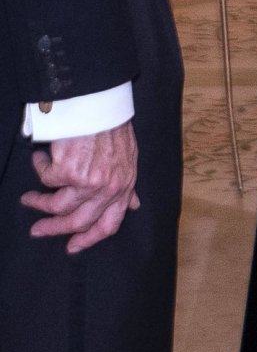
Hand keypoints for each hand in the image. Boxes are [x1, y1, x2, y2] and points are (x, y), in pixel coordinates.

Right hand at [21, 121, 139, 252]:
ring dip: (39, 203)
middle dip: (54, 229)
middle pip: (78, 221)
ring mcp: (88, 182)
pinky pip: (46, 178)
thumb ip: (127, 184)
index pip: (109, 224)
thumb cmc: (113, 127)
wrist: (100, 104)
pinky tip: (40, 158)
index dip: (90, 239)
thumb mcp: (129, 158)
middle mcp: (108, 189)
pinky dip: (40, 168)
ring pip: (58, 206)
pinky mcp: (68, 172)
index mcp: (124, 187)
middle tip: (38, 231)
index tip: (73, 247)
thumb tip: (132, 205)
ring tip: (28, 199)